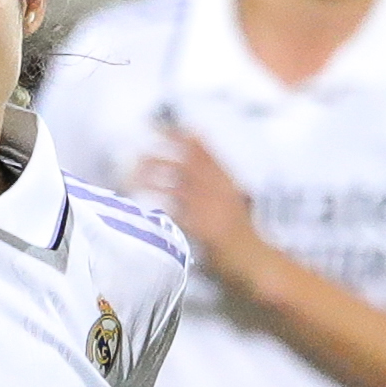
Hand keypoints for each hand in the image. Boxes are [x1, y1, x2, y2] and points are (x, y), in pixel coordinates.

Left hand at [134, 128, 259, 279]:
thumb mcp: (234, 199)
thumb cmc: (243, 234)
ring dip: (150, 180)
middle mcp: (218, 188)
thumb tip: (199, 172)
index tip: (156, 126)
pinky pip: (175, 212)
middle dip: (158, 156)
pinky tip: (142, 204)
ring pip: (174, 185)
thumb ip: (217, 183)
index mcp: (225, 179)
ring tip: (129, 179)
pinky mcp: (202, 228)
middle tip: (136, 156)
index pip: (201, 150)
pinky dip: (157, 206)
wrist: (255, 260)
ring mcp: (210, 207)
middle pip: (183, 163)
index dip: (178, 135)